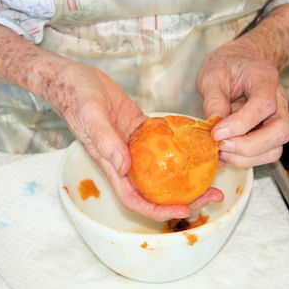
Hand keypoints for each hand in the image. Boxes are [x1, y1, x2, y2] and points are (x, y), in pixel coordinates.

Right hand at [49, 62, 222, 220]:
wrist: (73, 78)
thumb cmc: (75, 97)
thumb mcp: (91, 117)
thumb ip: (106, 143)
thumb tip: (124, 168)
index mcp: (111, 165)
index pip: (136, 200)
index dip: (159, 210)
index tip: (185, 209)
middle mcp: (125, 161)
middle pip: (157, 190)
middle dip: (186, 197)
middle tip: (215, 193)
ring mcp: (134, 146)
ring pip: (165, 169)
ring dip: (189, 173)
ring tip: (216, 169)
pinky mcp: (140, 129)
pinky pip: (164, 142)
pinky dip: (182, 146)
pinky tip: (201, 143)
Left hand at [196, 48, 288, 165]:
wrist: (236, 66)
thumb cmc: (225, 68)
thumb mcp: (212, 76)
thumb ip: (213, 99)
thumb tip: (214, 124)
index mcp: (265, 77)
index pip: (264, 104)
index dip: (241, 123)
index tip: (217, 133)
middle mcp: (279, 99)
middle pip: (280, 131)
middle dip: (248, 146)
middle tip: (220, 146)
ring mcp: (278, 117)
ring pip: (276, 148)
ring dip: (247, 157)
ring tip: (221, 150)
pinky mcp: (271, 132)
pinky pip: (266, 153)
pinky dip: (246, 159)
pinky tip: (227, 152)